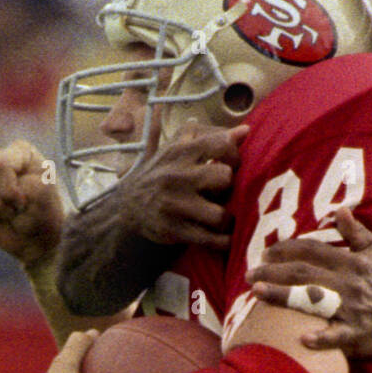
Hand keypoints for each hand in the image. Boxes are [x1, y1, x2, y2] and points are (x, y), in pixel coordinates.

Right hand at [0, 140, 65, 265]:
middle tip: (15, 212)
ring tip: (8, 216)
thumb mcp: (50, 205)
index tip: (23, 204)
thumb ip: (37, 192)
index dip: (9, 191)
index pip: (1, 165)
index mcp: (22, 152)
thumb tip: (17, 192)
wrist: (37, 239)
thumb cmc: (46, 217)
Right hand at [114, 117, 247, 248]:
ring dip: (227, 220)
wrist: (126, 205)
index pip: (222, 143)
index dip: (235, 155)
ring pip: (220, 215)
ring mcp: (174, 204)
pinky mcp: (173, 229)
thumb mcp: (178, 150)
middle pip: (225, 178)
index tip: (232, 165)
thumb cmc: (161, 173)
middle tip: (226, 194)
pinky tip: (224, 238)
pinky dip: (223, 242)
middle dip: (230, 188)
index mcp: (180, 151)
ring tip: (223, 219)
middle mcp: (177, 176)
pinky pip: (209, 240)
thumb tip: (245, 130)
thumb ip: (211, 139)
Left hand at [247, 208, 371, 356]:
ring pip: (314, 301)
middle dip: (274, 271)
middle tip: (249, 274)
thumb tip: (339, 210)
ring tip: (257, 292)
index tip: (264, 252)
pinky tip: (301, 339)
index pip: (313, 250)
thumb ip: (356, 232)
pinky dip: (322, 338)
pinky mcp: (356, 335)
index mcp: (352, 263)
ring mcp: (352, 310)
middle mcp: (350, 284)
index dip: (287, 249)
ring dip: (284, 296)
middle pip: (305, 273)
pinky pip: (338, 337)